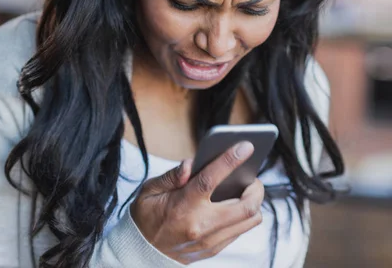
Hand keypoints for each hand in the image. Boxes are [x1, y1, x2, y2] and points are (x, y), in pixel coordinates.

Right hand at [130, 141, 263, 264]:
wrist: (142, 252)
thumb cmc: (147, 216)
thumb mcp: (149, 190)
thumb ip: (171, 175)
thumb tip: (190, 164)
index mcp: (183, 206)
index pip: (210, 179)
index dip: (230, 160)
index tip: (246, 146)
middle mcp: (200, 224)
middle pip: (244, 206)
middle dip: (256, 187)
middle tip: (252, 176)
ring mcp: (210, 240)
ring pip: (249, 220)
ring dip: (254, 202)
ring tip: (247, 190)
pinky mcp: (214, 249)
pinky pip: (240, 230)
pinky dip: (245, 215)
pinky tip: (237, 204)